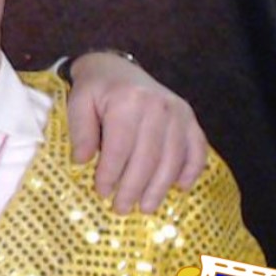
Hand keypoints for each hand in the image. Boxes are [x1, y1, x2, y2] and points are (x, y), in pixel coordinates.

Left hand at [64, 52, 207, 212]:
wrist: (116, 67)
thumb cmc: (95, 89)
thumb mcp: (78, 103)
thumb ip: (80, 131)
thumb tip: (82, 162)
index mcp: (128, 101)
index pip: (120, 148)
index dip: (110, 174)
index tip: (101, 193)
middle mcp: (158, 106)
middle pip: (148, 158)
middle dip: (134, 188)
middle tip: (122, 209)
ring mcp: (178, 112)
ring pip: (172, 159)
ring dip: (160, 188)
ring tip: (146, 207)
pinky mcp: (189, 118)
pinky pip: (197, 148)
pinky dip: (191, 170)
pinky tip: (180, 188)